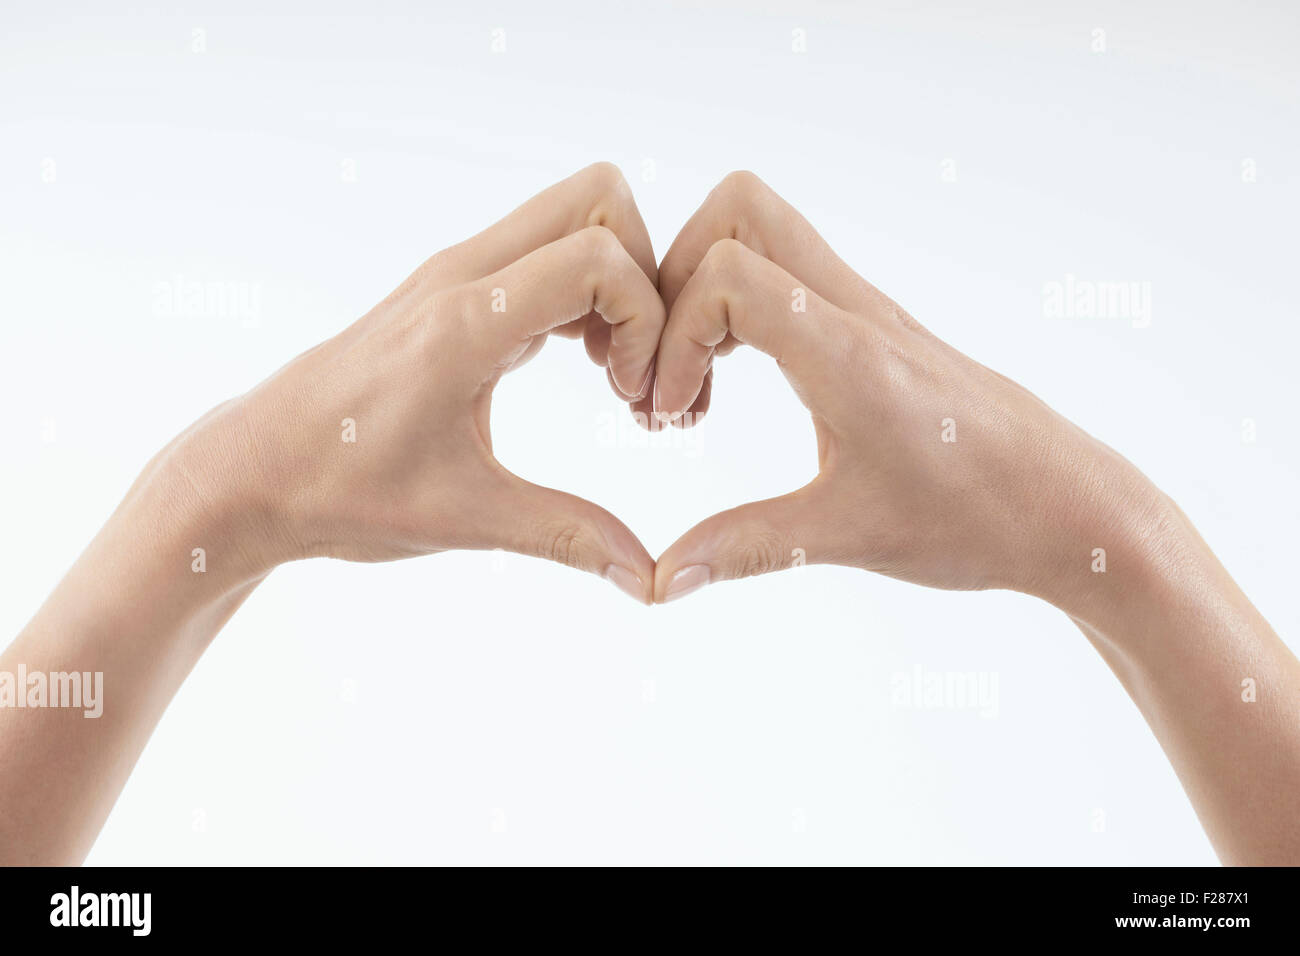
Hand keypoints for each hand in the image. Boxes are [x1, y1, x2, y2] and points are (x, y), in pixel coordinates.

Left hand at [170, 162, 663, 601]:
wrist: (253, 472)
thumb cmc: (341, 492)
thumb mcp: (465, 520)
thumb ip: (568, 537)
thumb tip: (651, 581)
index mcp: (463, 323)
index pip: (596, 258)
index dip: (644, 322)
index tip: (630, 396)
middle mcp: (461, 276)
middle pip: (597, 199)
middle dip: (645, 276)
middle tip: (633, 366)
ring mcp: (454, 275)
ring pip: (573, 216)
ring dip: (617, 283)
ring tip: (611, 374)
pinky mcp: (453, 291)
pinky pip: (544, 251)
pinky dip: (585, 293)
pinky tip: (581, 365)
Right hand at [649, 171, 1169, 610]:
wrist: (1071, 505)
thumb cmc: (975, 518)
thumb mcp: (846, 537)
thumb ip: (745, 548)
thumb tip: (661, 582)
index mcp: (846, 352)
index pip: (725, 274)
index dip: (674, 336)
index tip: (673, 413)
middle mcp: (856, 310)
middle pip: (738, 210)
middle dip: (675, 281)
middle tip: (671, 372)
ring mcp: (869, 310)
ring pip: (764, 230)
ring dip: (706, 290)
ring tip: (698, 384)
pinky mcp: (876, 328)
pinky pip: (790, 274)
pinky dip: (741, 308)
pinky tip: (739, 384)